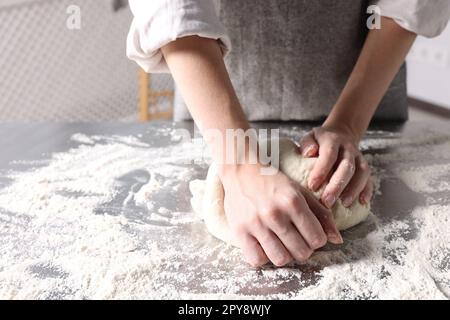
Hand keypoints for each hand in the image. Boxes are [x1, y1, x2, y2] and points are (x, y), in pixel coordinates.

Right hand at [219, 164, 342, 266]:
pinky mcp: (239, 230)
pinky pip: (256, 259)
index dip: (317, 240)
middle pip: (301, 252)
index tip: (309, 234)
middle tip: (297, 241)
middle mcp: (274, 213)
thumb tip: (338, 240)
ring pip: (281, 259)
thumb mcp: (300, 191)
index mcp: (292, 201)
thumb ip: (321, 214)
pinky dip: (263, 258)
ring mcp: (255, 223)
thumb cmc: (273, 181)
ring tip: (282, 245)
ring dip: (285, 255)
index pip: (317, 239)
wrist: (241, 169)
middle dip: (303, 249)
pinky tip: (265, 247)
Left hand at [299, 124, 372, 208]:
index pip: (329, 154)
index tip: (312, 186)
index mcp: (333, 140)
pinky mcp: (365, 166)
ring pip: (361, 173)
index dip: (321, 170)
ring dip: (354, 190)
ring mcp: (359, 157)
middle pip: (347, 166)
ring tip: (344, 204)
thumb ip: (307, 144)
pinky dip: (367, 190)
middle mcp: (348, 148)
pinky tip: (362, 202)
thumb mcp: (310, 137)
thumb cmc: (320, 141)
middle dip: (337, 185)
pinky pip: (369, 178)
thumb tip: (309, 153)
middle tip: (327, 201)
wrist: (340, 133)